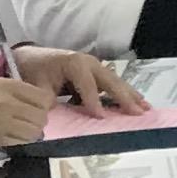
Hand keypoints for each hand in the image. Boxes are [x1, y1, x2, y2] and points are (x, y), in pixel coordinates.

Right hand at [0, 75, 50, 153]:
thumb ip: (13, 91)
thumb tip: (40, 103)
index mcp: (6, 85)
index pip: (44, 97)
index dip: (43, 107)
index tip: (35, 112)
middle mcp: (7, 100)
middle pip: (42, 116)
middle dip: (37, 123)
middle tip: (26, 127)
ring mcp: (2, 120)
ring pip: (35, 131)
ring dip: (30, 136)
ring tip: (18, 135)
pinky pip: (21, 144)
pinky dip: (20, 145)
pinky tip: (11, 143)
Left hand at [16, 48, 143, 113]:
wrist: (30, 58)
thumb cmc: (33, 71)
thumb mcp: (36, 86)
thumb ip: (47, 102)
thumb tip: (53, 119)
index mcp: (74, 63)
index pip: (88, 85)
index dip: (94, 101)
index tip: (100, 117)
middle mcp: (89, 62)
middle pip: (110, 81)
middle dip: (124, 97)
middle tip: (138, 112)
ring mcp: (95, 65)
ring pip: (116, 81)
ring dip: (131, 95)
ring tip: (146, 108)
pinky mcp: (96, 72)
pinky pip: (113, 83)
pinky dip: (126, 93)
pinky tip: (137, 102)